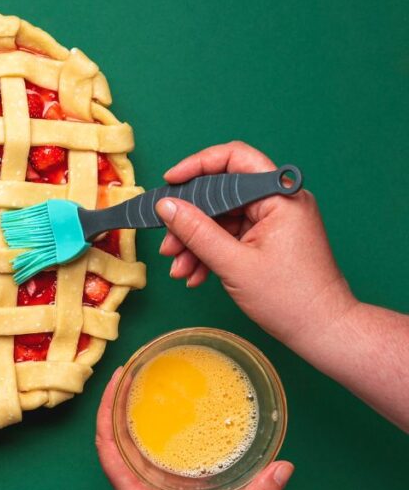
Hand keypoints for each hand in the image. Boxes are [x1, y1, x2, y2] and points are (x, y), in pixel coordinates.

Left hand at [96, 367, 293, 489]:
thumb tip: (282, 468)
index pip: (108, 446)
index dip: (107, 410)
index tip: (116, 377)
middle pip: (119, 442)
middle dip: (124, 406)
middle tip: (139, 371)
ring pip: (139, 454)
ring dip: (143, 423)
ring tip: (155, 388)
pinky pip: (161, 469)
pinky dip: (167, 445)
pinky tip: (181, 428)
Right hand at [155, 141, 355, 342]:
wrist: (322, 330)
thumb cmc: (290, 298)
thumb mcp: (234, 264)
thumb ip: (197, 231)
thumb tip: (166, 206)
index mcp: (279, 196)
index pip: (234, 160)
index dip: (197, 166)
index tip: (170, 182)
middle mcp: (279, 201)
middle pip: (222, 193)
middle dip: (190, 219)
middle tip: (168, 241)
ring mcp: (274, 221)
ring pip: (222, 218)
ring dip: (196, 242)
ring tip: (179, 268)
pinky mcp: (269, 239)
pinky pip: (231, 235)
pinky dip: (210, 252)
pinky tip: (195, 274)